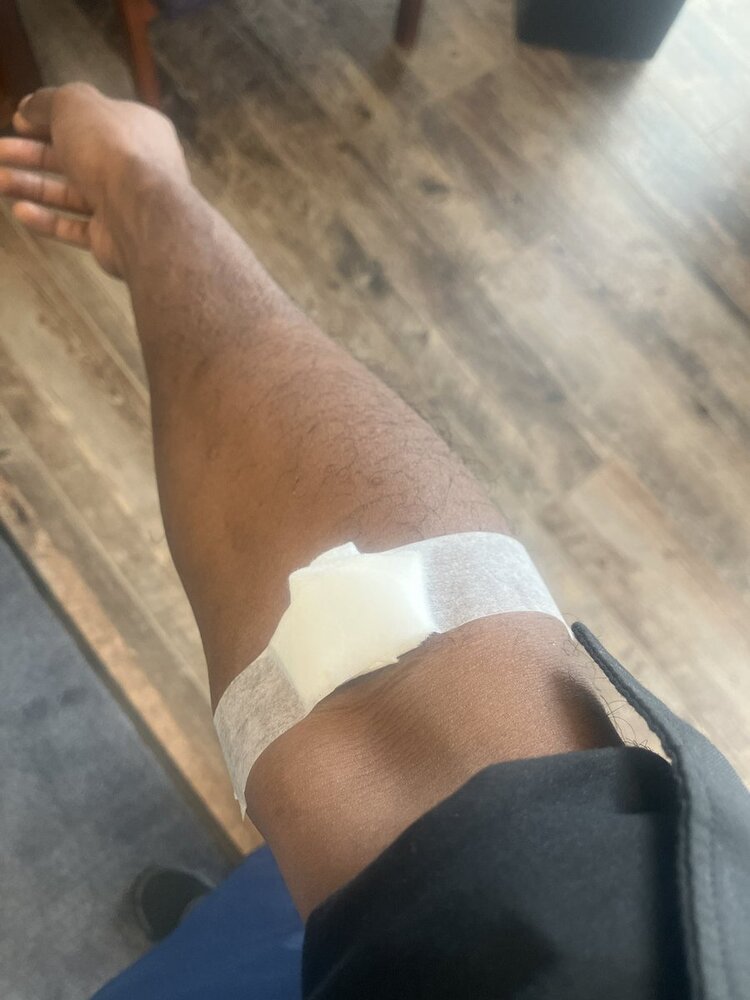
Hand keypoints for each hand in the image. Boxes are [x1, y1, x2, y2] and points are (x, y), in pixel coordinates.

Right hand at [0, 83, 188, 275]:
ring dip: (32, 186)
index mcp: (135, 128)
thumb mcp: (74, 104)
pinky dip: (48, 220)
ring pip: (72, 193)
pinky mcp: (113, 238)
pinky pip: (75, 227)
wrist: (141, 210)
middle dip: (33, 153)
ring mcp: (124, 204)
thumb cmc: (111, 147)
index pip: (91, 119)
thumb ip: (48, 102)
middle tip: (0, 151)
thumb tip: (28, 109)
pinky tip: (19, 211)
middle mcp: (134, 166)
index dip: (51, 117)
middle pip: (76, 157)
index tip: (18, 120)